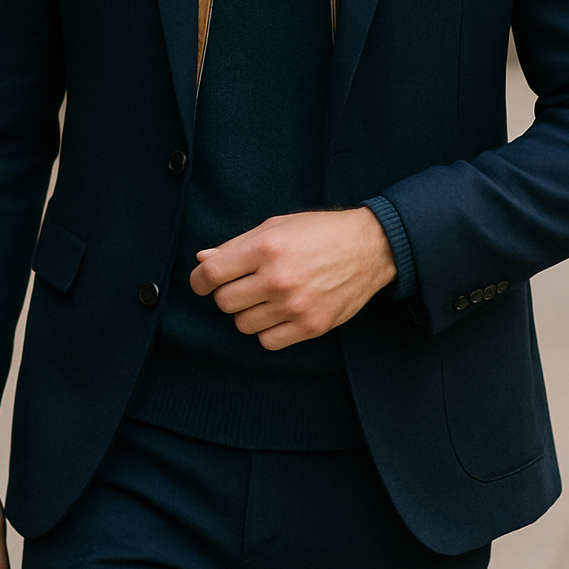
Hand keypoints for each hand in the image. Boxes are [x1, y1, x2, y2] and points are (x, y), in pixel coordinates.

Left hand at [189, 207, 395, 349]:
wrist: (369, 247)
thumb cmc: (320, 232)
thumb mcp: (276, 226)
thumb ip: (237, 245)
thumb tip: (203, 260)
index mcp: (266, 248)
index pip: (212, 274)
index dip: (199, 281)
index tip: (202, 283)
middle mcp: (278, 278)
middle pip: (224, 303)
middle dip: (227, 294)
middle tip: (243, 286)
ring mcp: (295, 306)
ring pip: (243, 324)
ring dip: (248, 313)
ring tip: (266, 298)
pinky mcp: (311, 326)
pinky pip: (268, 342)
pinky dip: (267, 331)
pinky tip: (279, 314)